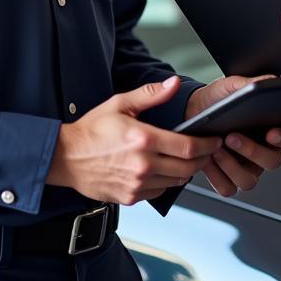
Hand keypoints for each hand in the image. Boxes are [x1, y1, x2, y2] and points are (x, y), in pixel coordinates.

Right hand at [47, 76, 221, 204]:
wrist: (65, 157)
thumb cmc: (91, 131)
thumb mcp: (121, 104)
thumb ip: (151, 95)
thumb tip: (172, 83)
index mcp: (143, 139)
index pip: (188, 147)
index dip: (207, 145)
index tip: (214, 141)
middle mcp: (142, 164)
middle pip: (187, 168)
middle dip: (203, 160)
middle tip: (207, 152)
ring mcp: (136, 184)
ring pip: (176, 182)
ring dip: (186, 172)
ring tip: (186, 160)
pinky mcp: (130, 197)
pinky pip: (160, 191)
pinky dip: (167, 182)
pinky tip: (163, 170)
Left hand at [185, 76, 280, 197]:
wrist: (189, 111)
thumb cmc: (216, 99)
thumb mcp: (231, 86)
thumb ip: (251, 83)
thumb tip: (272, 80)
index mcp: (271, 130)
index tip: (271, 132)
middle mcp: (263, 152)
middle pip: (272, 162)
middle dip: (252, 151)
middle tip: (232, 136)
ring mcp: (246, 169)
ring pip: (249, 180)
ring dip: (232, 166)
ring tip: (215, 148)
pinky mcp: (227, 180)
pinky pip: (228, 188)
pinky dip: (217, 176)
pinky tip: (207, 161)